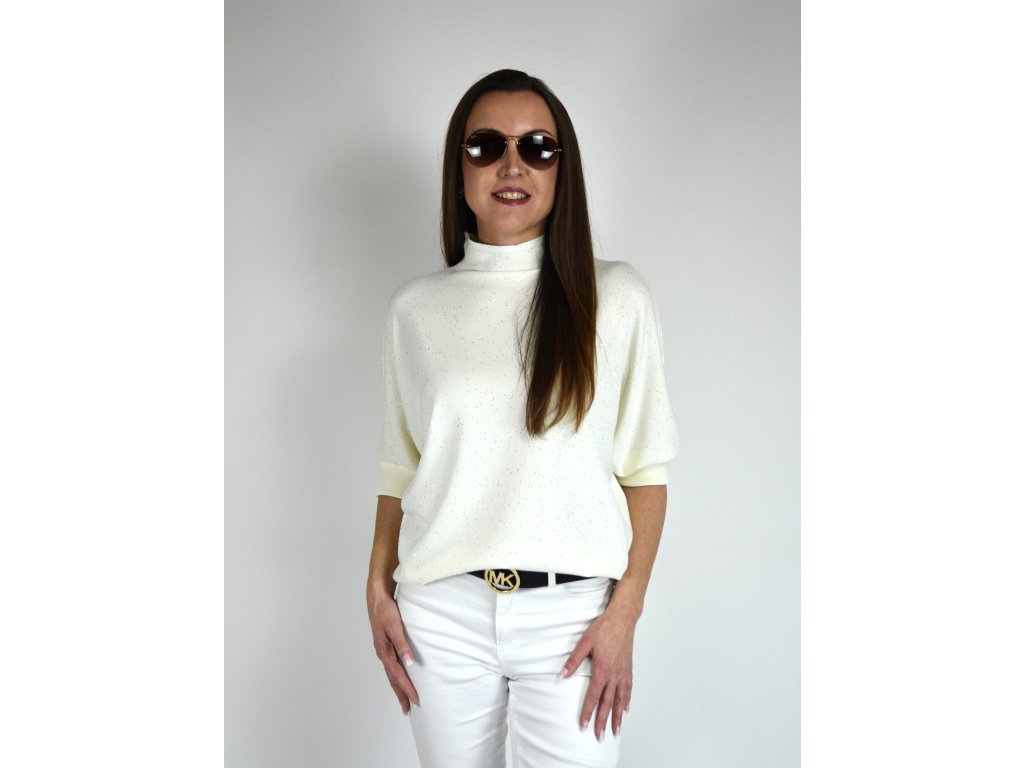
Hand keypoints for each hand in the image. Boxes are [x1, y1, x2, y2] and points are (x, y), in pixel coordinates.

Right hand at [368, 589, 419, 713]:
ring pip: (392, 674)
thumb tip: (409, 662)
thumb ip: (402, 644)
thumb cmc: (386, 611)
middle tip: (407, 709)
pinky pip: (392, 666)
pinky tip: (400, 678)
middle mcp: (383, 654)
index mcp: (384, 652)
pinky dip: (396, 676)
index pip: (398, 675)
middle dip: (400, 694)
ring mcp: (384, 651)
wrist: (377, 599)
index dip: (407, 688)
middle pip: (393, 679)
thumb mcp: (395, 626)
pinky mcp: (386, 646)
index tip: (416, 699)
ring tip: (404, 699)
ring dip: (398, 687)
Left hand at [560, 605, 636, 740]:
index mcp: (603, 670)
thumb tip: (562, 675)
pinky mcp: (628, 669)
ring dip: (618, 717)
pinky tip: (626, 709)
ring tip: (616, 731)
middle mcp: (615, 675)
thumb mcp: (584, 642)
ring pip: (620, 700)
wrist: (622, 618)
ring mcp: (623, 673)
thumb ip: (573, 660)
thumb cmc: (604, 628)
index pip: (593, 696)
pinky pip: (628, 689)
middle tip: (599, 737)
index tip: (584, 725)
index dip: (588, 712)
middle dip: (603, 722)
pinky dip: (627, 701)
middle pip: (608, 704)